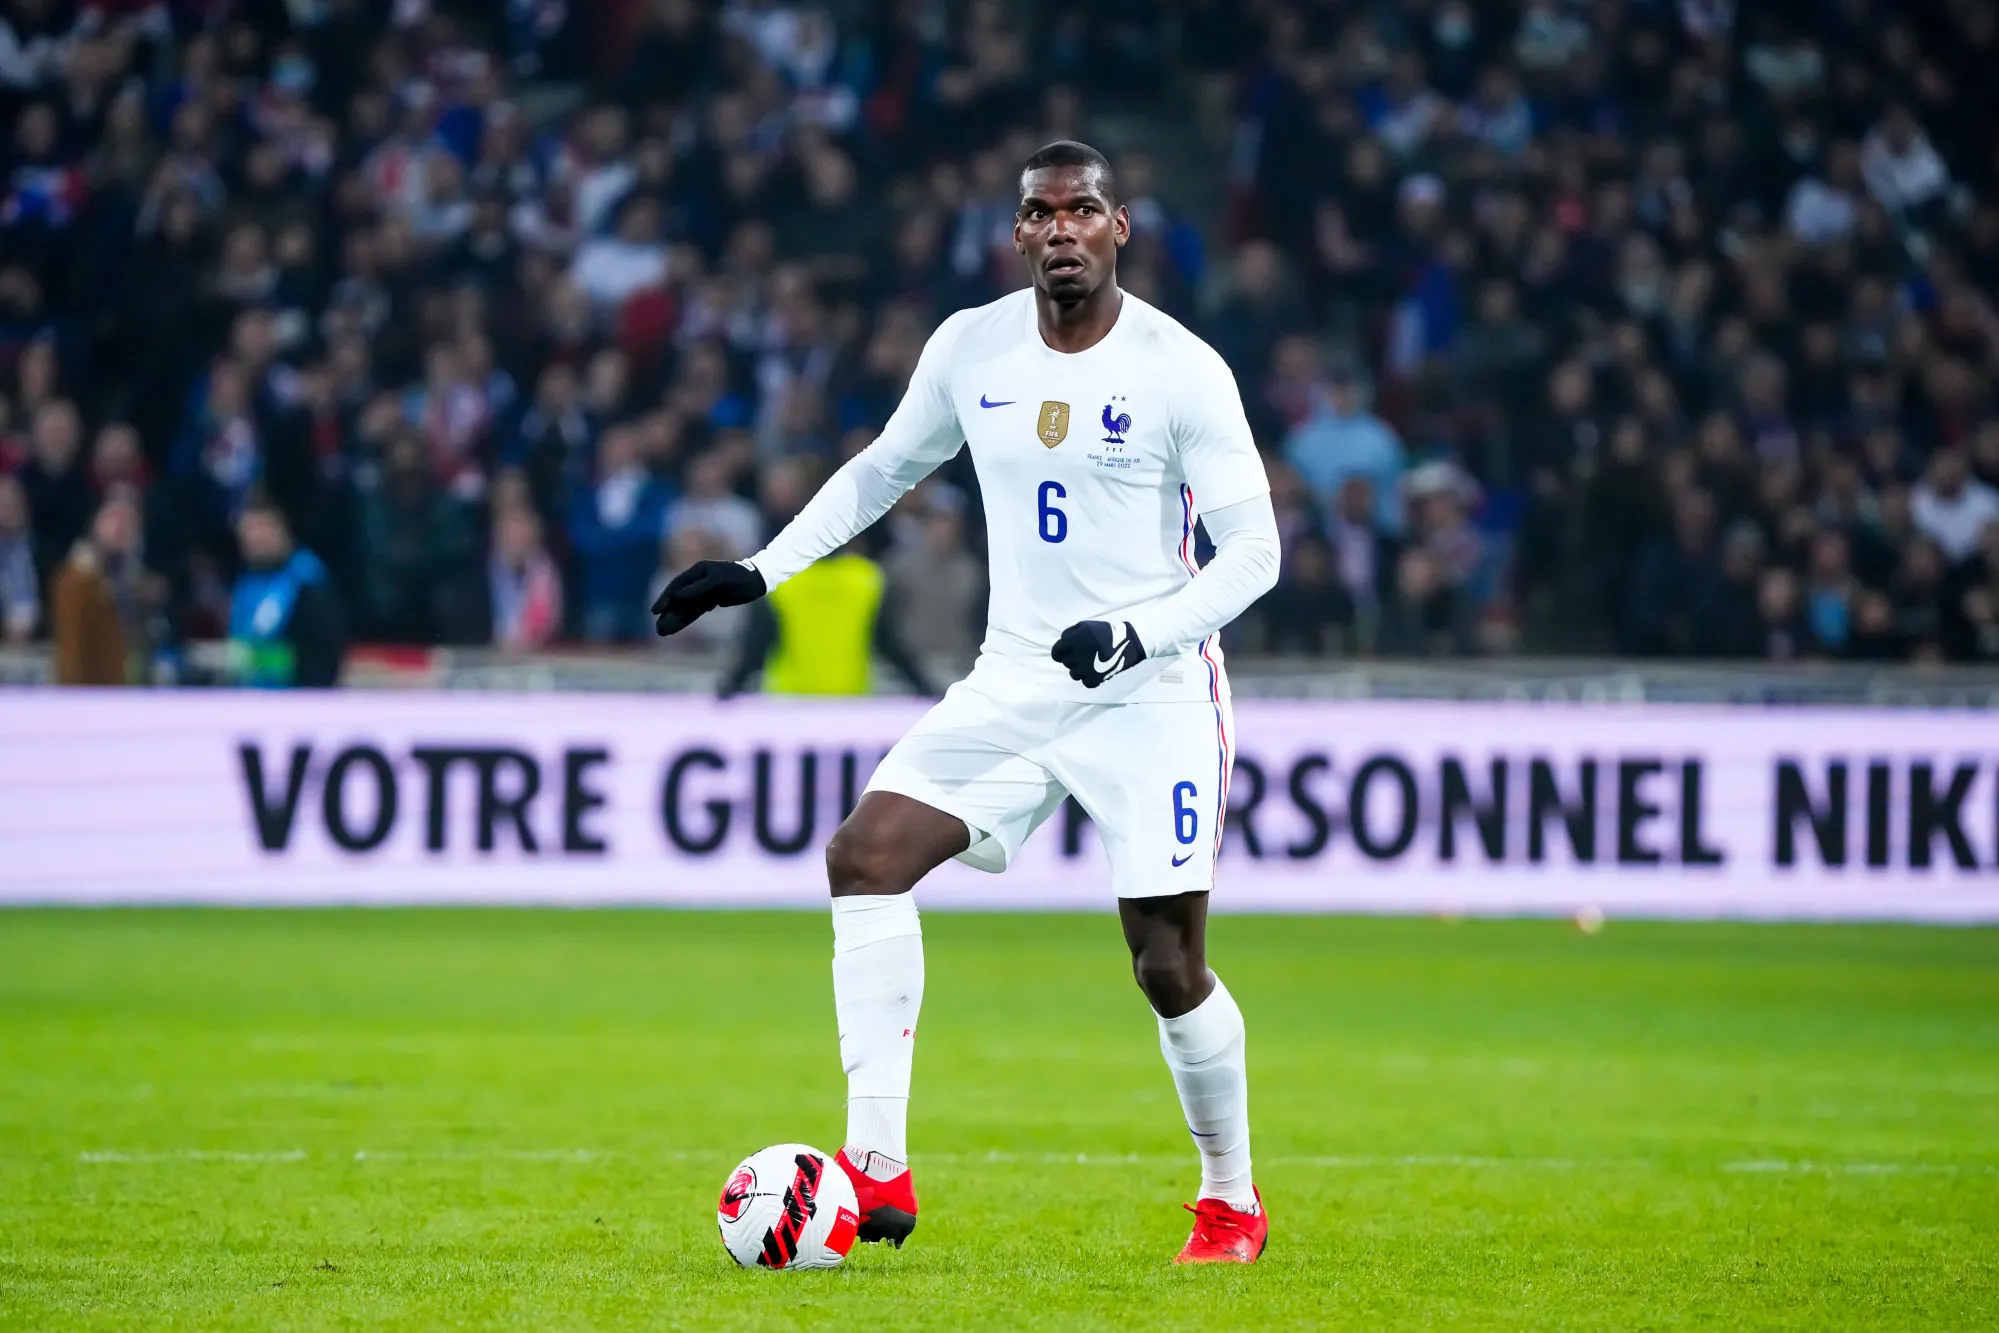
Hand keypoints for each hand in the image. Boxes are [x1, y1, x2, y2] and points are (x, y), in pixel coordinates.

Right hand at [651, 560, 765, 635]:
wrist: (757, 581)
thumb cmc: (739, 578)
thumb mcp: (719, 582)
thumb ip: (698, 589)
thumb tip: (677, 596)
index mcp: (698, 571)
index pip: (677, 586)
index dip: (665, 598)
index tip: (655, 611)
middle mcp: (697, 581)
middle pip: (678, 599)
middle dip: (668, 614)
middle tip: (658, 629)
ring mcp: (703, 592)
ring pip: (686, 607)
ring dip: (675, 619)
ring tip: (663, 632)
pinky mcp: (710, 601)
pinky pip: (695, 611)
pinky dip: (686, 619)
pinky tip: (676, 628)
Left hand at [1050, 620, 1145, 687]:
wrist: (1127, 642)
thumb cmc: (1105, 631)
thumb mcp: (1085, 625)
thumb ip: (1070, 633)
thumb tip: (1062, 642)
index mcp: (1071, 643)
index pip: (1056, 654)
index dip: (1060, 653)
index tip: (1066, 653)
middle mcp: (1075, 657)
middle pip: (1067, 663)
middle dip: (1073, 658)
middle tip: (1085, 654)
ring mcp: (1084, 670)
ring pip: (1074, 674)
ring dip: (1080, 669)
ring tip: (1091, 662)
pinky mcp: (1095, 679)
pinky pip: (1086, 682)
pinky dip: (1090, 678)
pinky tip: (1096, 671)